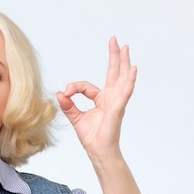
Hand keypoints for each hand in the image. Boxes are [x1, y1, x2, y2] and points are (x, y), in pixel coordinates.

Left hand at [56, 37, 136, 158]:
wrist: (99, 152)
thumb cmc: (92, 137)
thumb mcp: (76, 118)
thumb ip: (68, 105)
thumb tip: (60, 93)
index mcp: (102, 100)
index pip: (87, 86)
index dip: (75, 88)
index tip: (66, 93)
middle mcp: (111, 98)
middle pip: (114, 73)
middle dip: (114, 57)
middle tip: (115, 41)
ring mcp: (116, 103)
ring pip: (122, 79)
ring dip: (124, 63)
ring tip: (126, 49)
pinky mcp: (118, 109)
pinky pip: (124, 92)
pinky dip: (129, 81)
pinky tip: (133, 70)